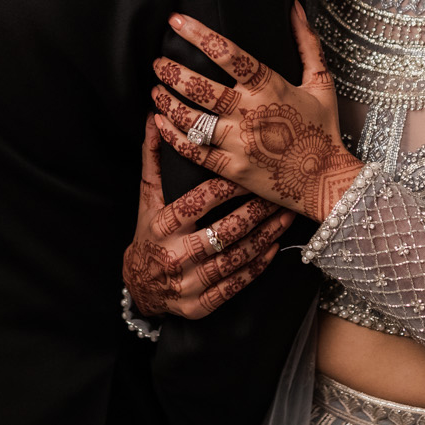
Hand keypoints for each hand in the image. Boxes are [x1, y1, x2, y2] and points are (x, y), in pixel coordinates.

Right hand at [123, 116, 292, 318]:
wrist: (140, 287)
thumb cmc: (149, 233)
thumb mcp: (147, 197)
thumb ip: (154, 158)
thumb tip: (155, 118)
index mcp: (160, 226)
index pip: (197, 203)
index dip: (225, 188)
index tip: (249, 173)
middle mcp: (173, 256)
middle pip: (222, 232)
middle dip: (254, 212)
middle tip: (278, 194)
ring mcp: (187, 284)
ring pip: (234, 258)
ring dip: (264, 237)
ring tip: (284, 216)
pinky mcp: (200, 305)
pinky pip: (235, 285)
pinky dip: (257, 266)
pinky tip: (274, 247)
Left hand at [151, 2, 363, 222]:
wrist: (326, 180)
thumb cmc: (323, 129)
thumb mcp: (321, 82)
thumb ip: (307, 42)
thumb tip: (294, 7)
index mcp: (270, 87)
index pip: (228, 54)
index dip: (198, 34)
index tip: (176, 20)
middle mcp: (250, 113)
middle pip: (199, 87)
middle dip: (172, 71)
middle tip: (159, 62)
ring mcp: (238, 143)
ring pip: (190, 119)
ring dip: (167, 101)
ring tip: (157, 89)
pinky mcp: (232, 169)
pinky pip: (193, 151)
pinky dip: (171, 135)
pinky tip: (160, 121)